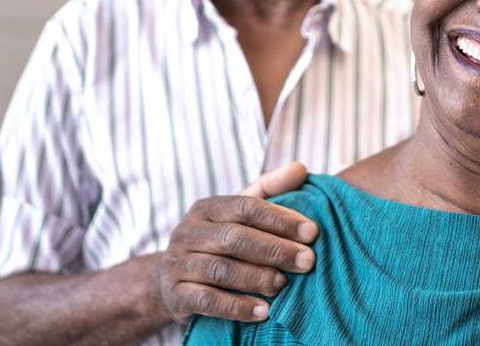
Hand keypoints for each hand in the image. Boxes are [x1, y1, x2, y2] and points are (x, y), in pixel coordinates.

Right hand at [155, 163, 317, 322]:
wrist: (168, 280)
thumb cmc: (216, 242)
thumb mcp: (237, 214)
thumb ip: (269, 190)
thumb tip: (300, 169)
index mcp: (207, 208)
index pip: (245, 207)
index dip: (280, 219)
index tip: (312, 232)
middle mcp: (189, 232)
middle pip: (235, 237)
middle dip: (275, 249)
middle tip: (307, 261)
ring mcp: (179, 264)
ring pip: (221, 269)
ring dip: (257, 277)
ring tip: (284, 284)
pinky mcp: (175, 295)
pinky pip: (208, 301)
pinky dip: (237, 307)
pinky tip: (263, 312)